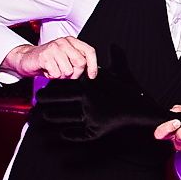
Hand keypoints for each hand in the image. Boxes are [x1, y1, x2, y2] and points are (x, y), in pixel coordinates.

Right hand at [2, 36, 97, 79]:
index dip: (93, 65)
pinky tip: (48, 70)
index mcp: (71, 41)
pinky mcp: (45, 56)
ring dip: (62, 76)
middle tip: (66, 74)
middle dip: (75, 74)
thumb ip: (77, 61)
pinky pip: (56, 74)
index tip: (92, 75)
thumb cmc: (48, 59)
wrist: (26, 58)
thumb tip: (90, 72)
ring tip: (55, 70)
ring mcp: (54, 48)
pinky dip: (52, 76)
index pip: (89, 51)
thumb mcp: (65, 58)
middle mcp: (63, 42)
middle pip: (80, 62)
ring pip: (68, 70)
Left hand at [35, 46, 168, 141]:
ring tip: (45, 116)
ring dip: (53, 117)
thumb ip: (115, 58)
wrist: (142, 109)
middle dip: (47, 100)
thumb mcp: (122, 72)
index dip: (52, 85)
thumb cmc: (131, 90)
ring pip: (65, 117)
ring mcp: (90, 115)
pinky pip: (77, 133)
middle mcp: (87, 99)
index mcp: (90, 85)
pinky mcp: (95, 129)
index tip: (45, 86)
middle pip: (60, 99)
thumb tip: (114, 45)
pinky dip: (69, 134)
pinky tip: (63, 134)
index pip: (65, 83)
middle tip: (38, 101)